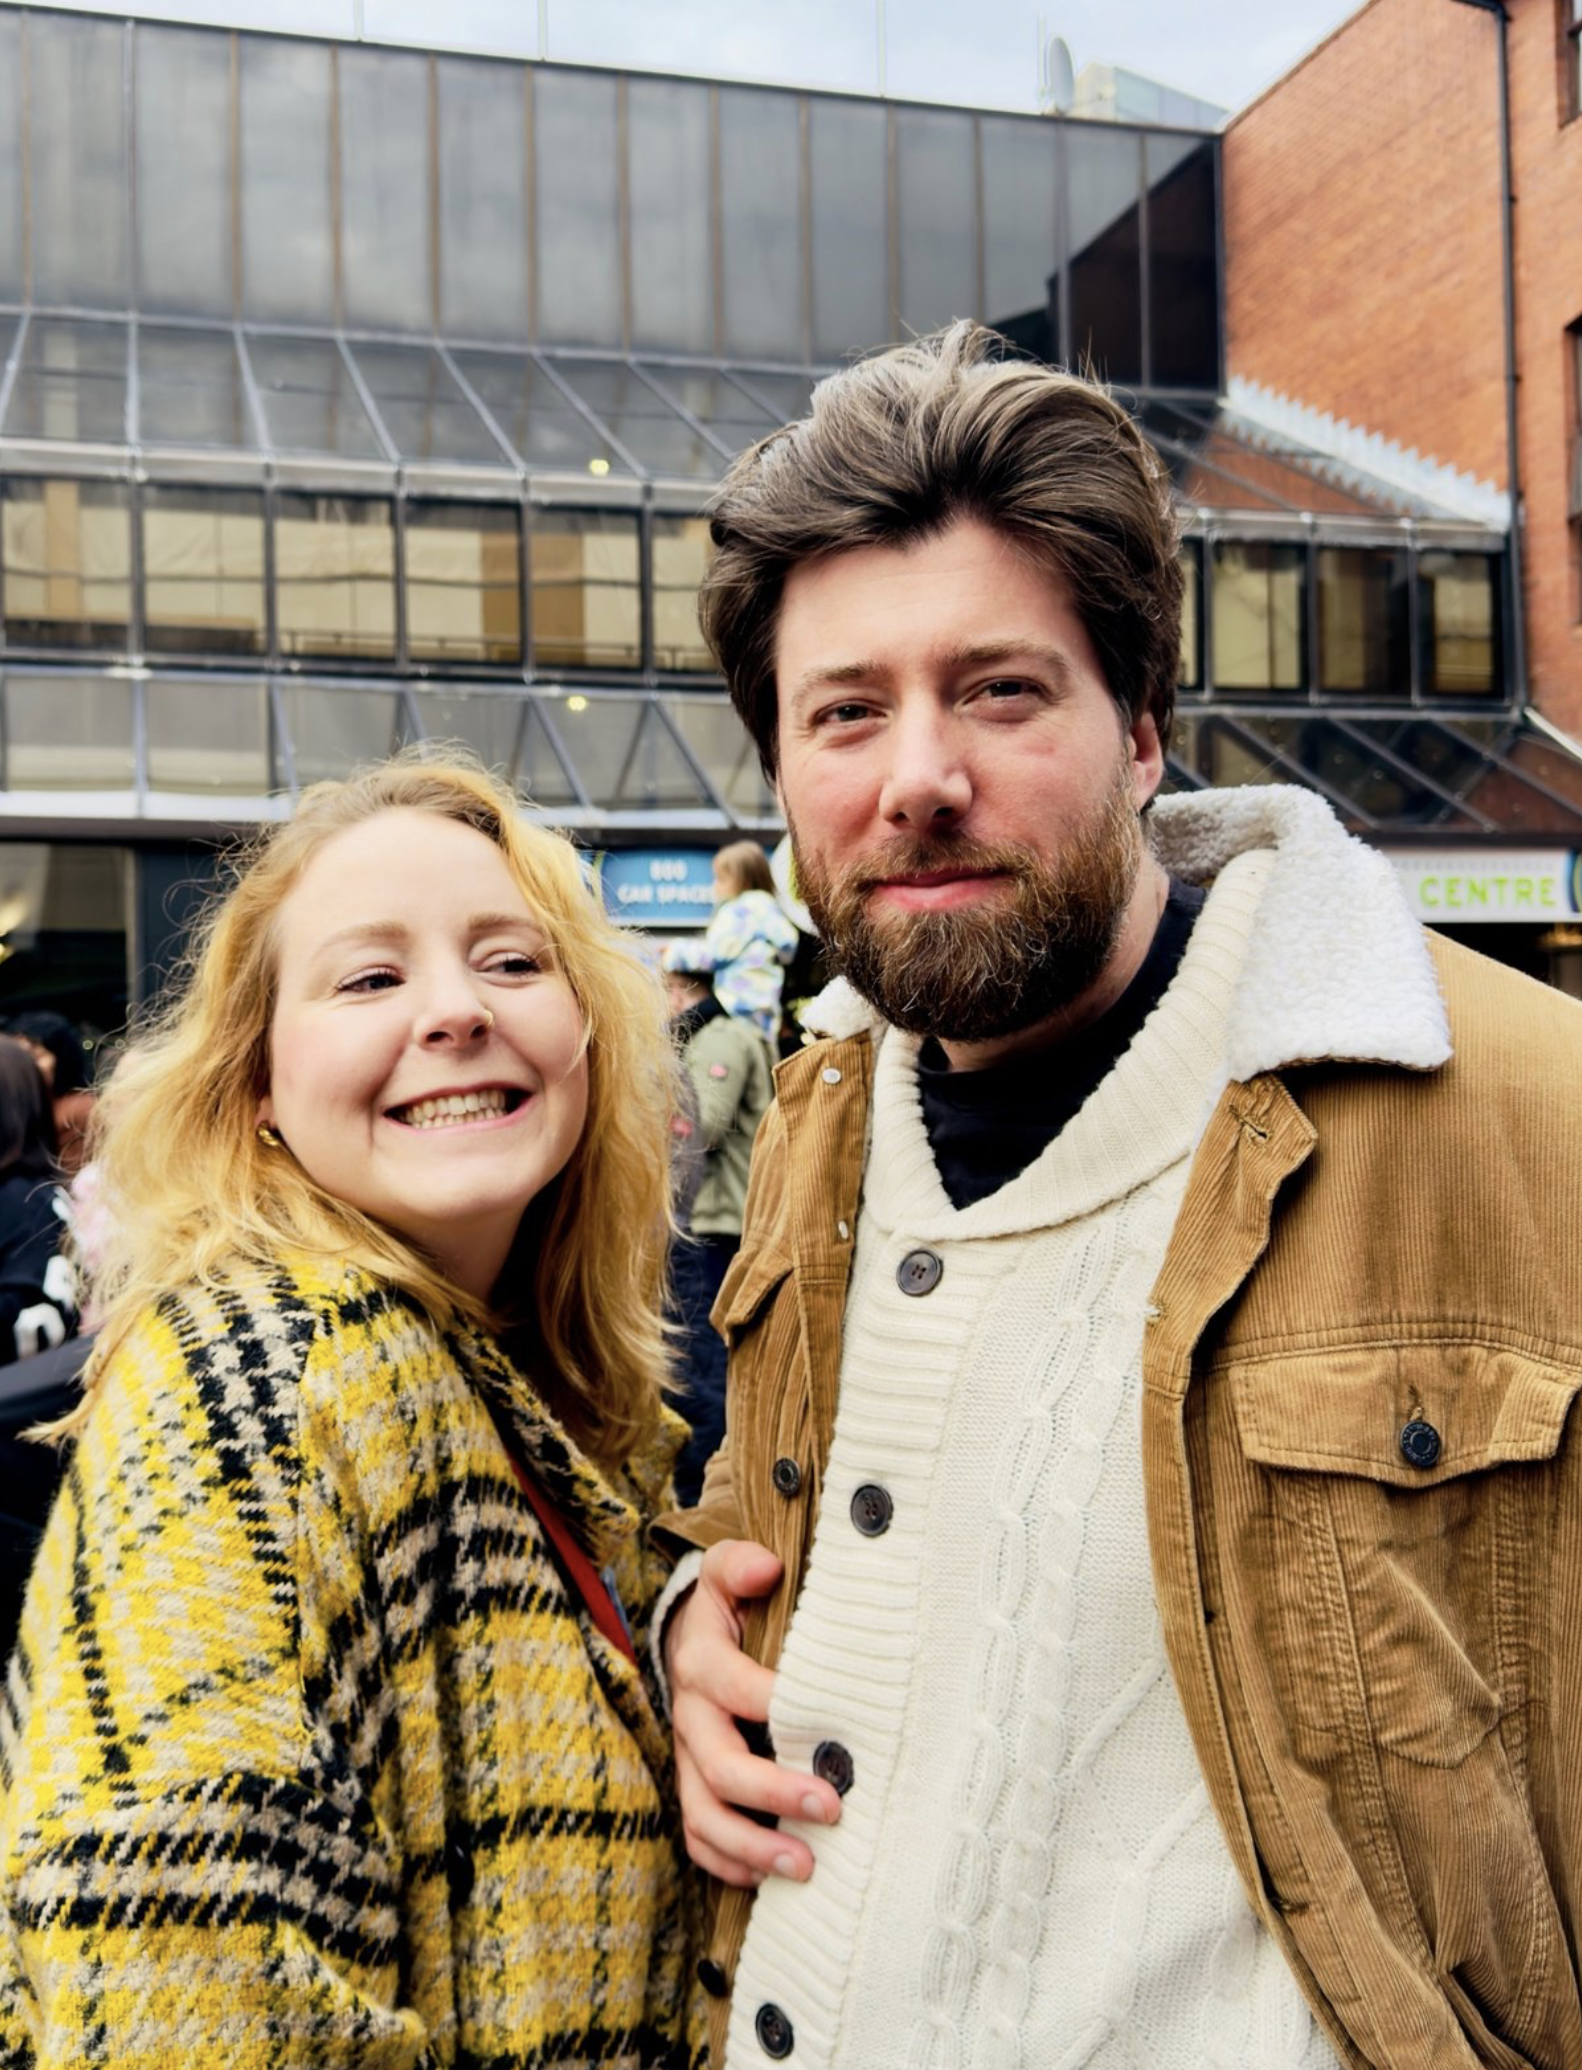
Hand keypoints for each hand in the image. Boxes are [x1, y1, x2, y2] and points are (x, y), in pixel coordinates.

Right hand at [666, 1538, 842, 1886]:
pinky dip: (730, 1864)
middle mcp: (690, 1715)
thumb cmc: (731, 1607)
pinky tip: (769, 1880)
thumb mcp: (729, 1571)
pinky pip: (699, 1838)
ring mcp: (689, 1759)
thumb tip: (767, 1568)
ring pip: (705, 1816)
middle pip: (720, 1767)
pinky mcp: (694, 1787)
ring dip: (754, 1848)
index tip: (827, 1724)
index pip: (732, 1686)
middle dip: (774, 1793)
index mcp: (701, 1660)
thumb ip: (742, 1565)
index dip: (775, 1706)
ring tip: (806, 1867)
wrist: (694, 1636)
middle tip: (832, 1808)